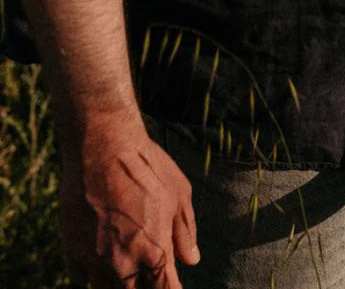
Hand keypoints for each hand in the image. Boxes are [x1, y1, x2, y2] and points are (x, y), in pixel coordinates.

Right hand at [61, 116, 198, 288]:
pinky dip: (94, 271)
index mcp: (156, 252)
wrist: (102, 150)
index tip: (173, 282)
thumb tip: (191, 259)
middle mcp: (124, 265)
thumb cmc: (147, 168)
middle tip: (150, 265)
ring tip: (127, 254)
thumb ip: (185, 231)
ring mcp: (95, 262)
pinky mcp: (72, 254)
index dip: (171, 288)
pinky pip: (83, 278)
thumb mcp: (179, 194)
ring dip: (120, 280)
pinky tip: (103, 250)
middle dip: (145, 285)